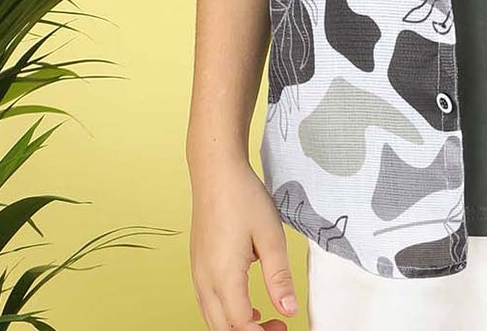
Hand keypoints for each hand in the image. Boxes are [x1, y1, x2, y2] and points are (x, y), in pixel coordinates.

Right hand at [189, 147, 298, 326]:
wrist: (216, 171)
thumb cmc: (244, 198)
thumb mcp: (270, 236)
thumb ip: (279, 277)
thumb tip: (289, 310)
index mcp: (224, 276)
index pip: (240, 325)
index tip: (283, 328)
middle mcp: (204, 280)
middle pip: (222, 329)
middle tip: (277, 327)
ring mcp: (197, 272)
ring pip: (212, 318)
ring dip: (235, 325)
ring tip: (263, 317)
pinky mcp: (197, 264)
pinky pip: (207, 302)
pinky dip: (224, 312)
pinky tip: (245, 301)